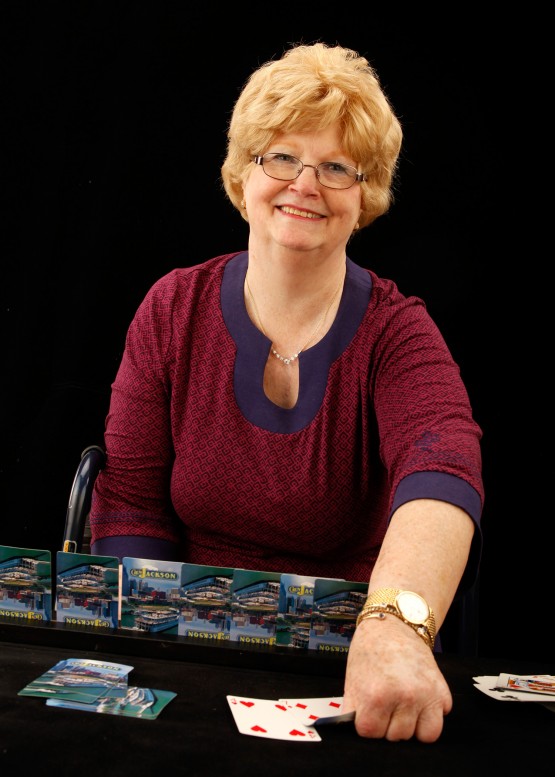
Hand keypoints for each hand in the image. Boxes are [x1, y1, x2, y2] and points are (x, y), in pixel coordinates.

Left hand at [343, 614, 451, 741]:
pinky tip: (419, 701)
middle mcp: (404, 697)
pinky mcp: (442, 692)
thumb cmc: (370, 650)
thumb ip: (353, 710)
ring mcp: (427, 696)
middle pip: (396, 737)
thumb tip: (354, 733)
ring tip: (403, 708)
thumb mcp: (353, 680)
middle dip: (389, 725)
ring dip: (412, 726)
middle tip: (386, 706)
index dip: (368, 724)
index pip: (371, 733)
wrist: (394, 625)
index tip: (369, 712)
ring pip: (423, 736)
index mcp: (377, 696)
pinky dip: (430, 716)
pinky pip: (439, 721)